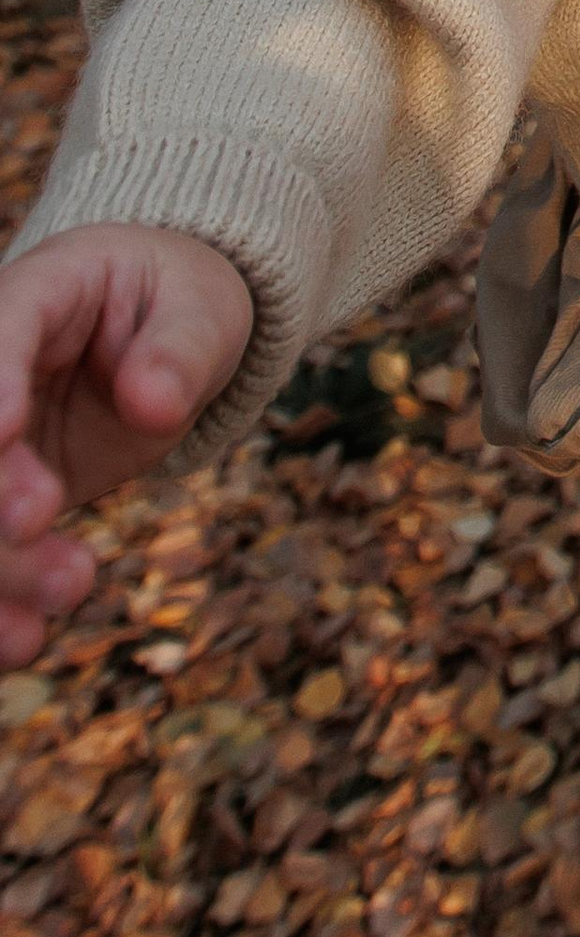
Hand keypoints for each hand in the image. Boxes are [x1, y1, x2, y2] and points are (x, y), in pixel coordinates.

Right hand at [0, 228, 253, 666]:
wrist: (166, 342)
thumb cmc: (181, 307)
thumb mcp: (202, 311)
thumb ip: (179, 351)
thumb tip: (153, 401)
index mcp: (33, 295)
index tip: (3, 431)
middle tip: (38, 518)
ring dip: (0, 563)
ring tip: (67, 589)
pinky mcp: (2, 509)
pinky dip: (0, 602)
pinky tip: (22, 641)